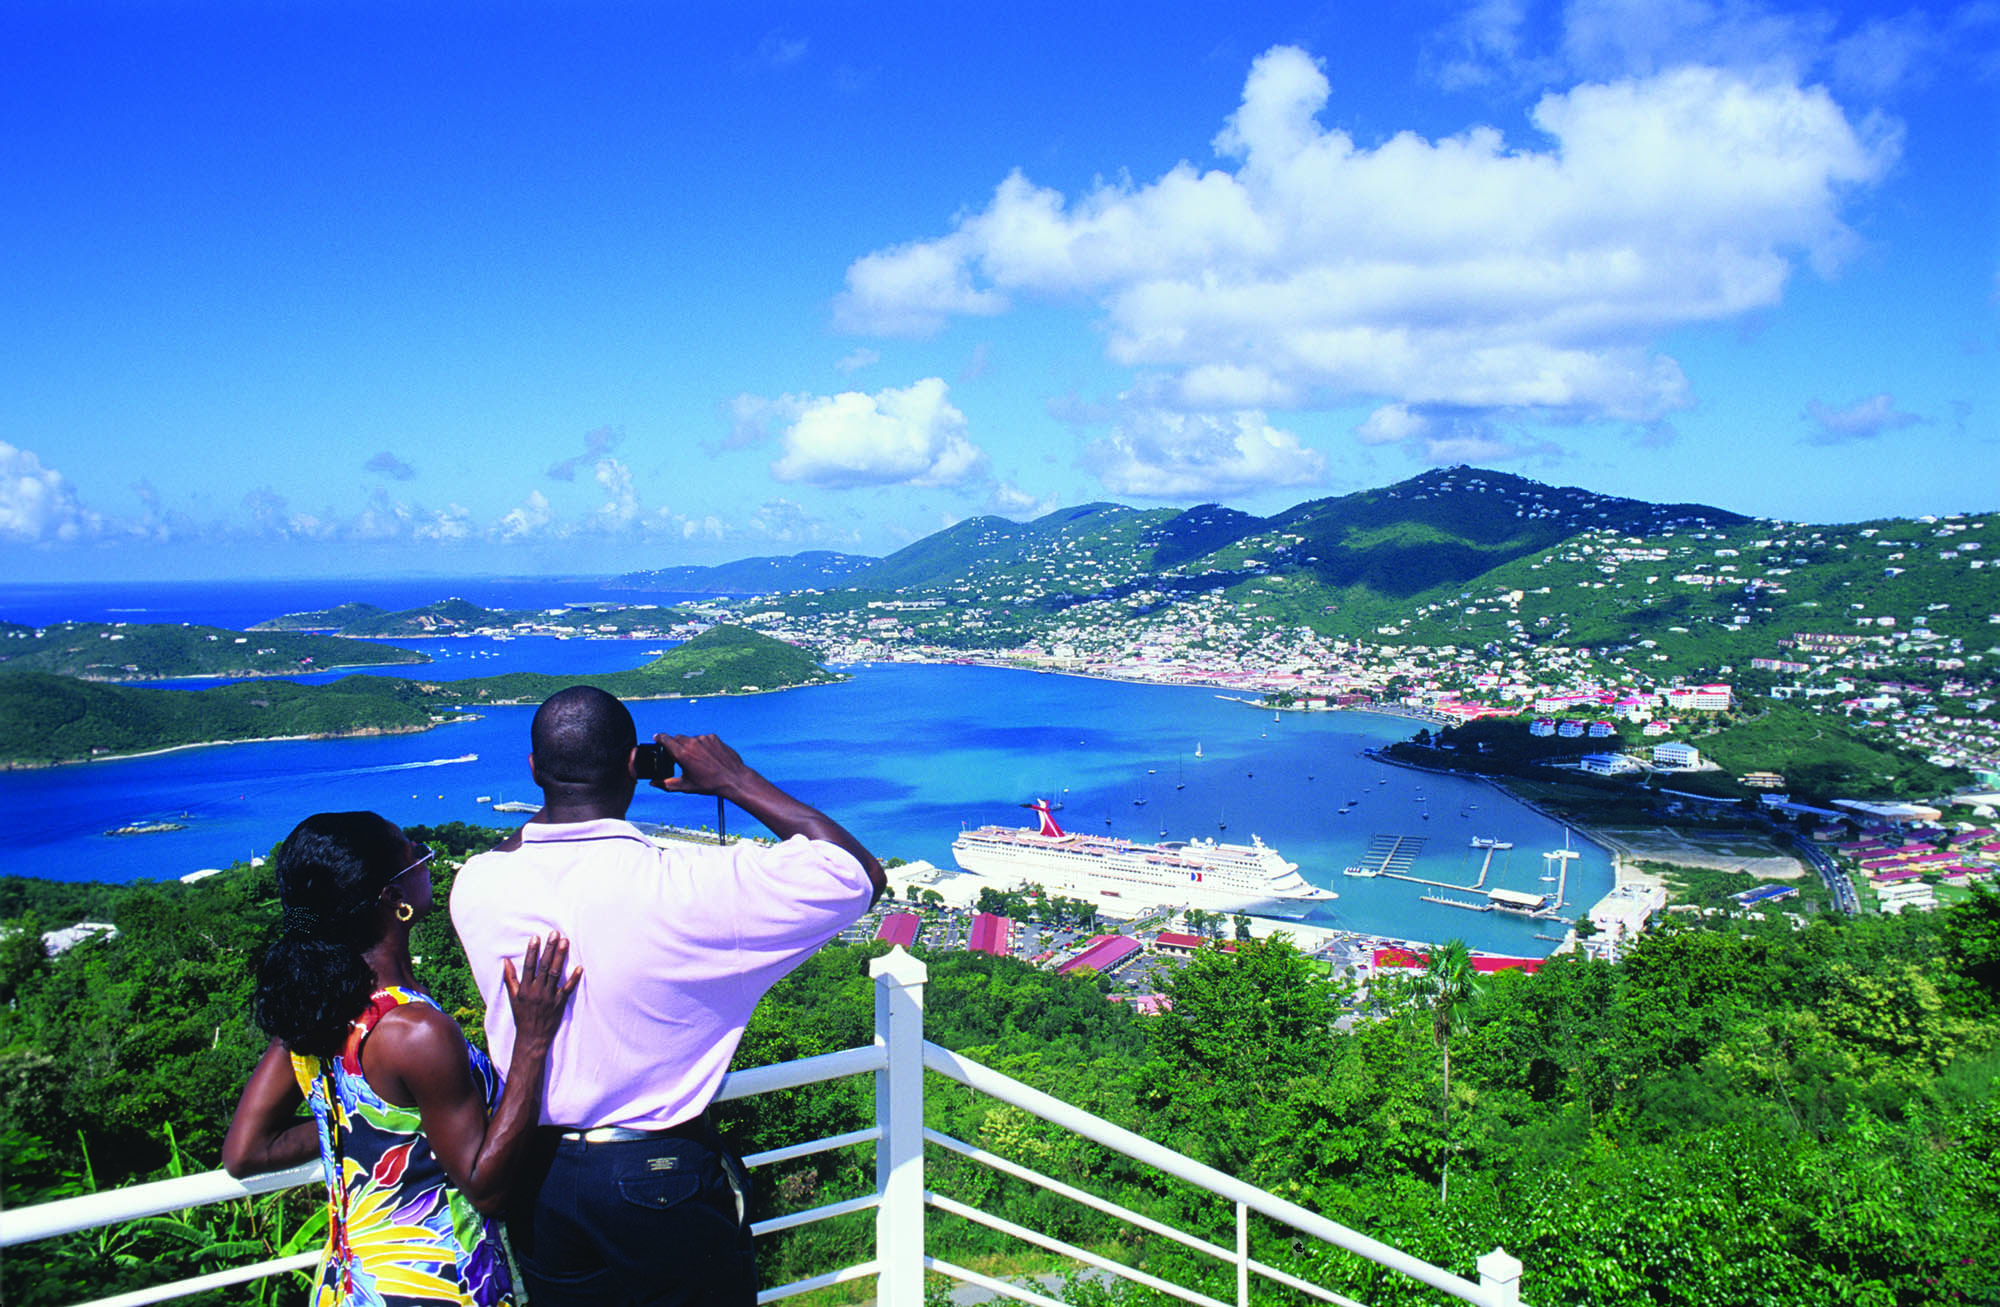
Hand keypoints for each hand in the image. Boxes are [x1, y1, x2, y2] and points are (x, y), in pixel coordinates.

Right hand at [503, 932, 578, 1054]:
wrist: (532, 1037)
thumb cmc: (522, 1015)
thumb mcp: (513, 997)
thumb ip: (510, 978)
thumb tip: (505, 961)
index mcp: (525, 988)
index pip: (529, 966)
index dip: (532, 951)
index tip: (536, 938)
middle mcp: (537, 991)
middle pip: (544, 966)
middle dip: (550, 949)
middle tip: (555, 934)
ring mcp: (549, 997)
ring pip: (556, 974)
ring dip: (561, 957)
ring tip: (565, 942)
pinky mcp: (560, 1003)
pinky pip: (568, 989)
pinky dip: (574, 979)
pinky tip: (580, 967)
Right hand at [645, 733, 756, 798]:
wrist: (733, 779)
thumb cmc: (709, 784)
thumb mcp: (685, 786)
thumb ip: (666, 784)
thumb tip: (654, 783)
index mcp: (682, 754)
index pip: (664, 739)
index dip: (659, 738)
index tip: (656, 738)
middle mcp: (692, 743)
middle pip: (676, 738)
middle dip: (674, 745)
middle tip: (677, 756)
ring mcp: (704, 739)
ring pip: (690, 738)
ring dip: (689, 745)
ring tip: (696, 760)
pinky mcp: (713, 737)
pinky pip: (702, 739)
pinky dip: (701, 745)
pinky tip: (707, 757)